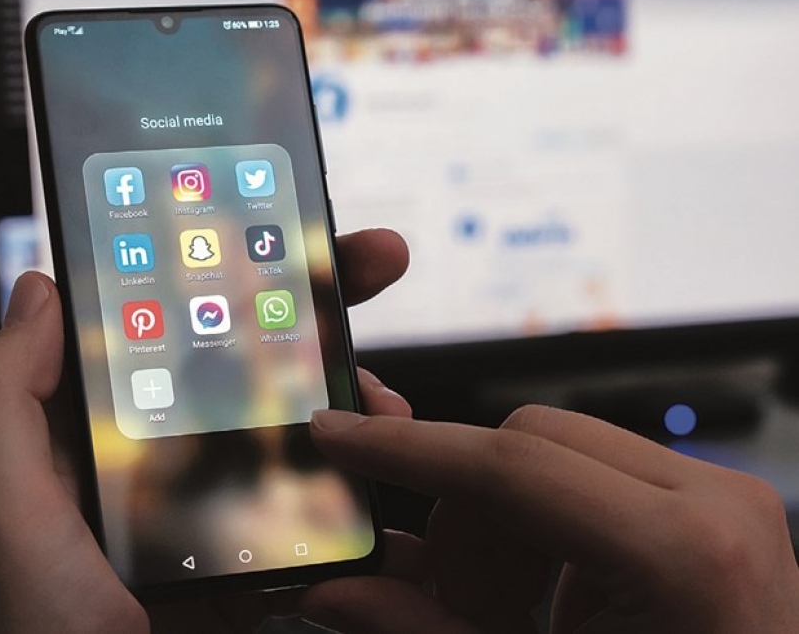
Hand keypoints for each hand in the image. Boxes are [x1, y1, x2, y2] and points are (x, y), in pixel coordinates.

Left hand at [0, 228, 408, 633]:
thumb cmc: (38, 630)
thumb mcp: (5, 507)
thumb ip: (5, 398)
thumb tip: (38, 288)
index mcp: (115, 424)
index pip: (178, 322)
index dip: (227, 268)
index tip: (278, 222)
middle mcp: (178, 446)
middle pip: (258, 352)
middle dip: (323, 299)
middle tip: (376, 258)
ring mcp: (230, 493)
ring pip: (304, 415)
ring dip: (356, 386)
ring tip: (386, 386)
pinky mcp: (268, 543)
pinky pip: (324, 490)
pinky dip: (363, 464)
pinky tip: (384, 446)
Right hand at [302, 405, 798, 632]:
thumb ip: (422, 632)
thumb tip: (334, 591)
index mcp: (684, 556)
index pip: (513, 466)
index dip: (408, 449)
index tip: (339, 436)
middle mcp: (713, 503)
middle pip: (528, 442)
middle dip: (463, 512)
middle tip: (443, 593)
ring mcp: (716, 495)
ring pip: (551, 451)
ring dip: (499, 522)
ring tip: (503, 610)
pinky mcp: (704, 502)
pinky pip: (584, 474)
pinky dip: (539, 525)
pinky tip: (546, 597)